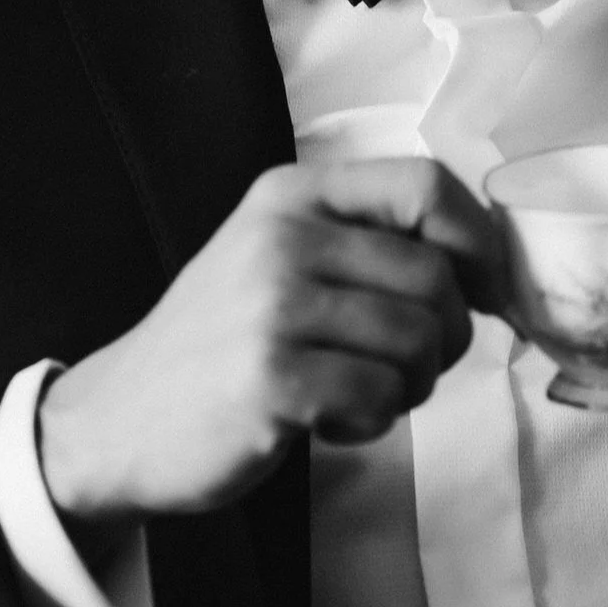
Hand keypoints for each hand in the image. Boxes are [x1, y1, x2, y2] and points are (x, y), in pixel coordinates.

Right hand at [37, 158, 500, 526]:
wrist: (117, 420)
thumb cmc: (217, 346)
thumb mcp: (275, 259)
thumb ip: (363, 245)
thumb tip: (490, 269)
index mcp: (290, 195)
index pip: (425, 184)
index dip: (478, 242)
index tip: (484, 293)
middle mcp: (282, 236)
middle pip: (436, 278)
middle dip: (445, 341)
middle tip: (399, 371)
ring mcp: (273, 306)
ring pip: (419, 342)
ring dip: (408, 387)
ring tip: (353, 395)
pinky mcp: (272, 378)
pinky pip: (382, 396)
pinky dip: (371, 422)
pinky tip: (324, 422)